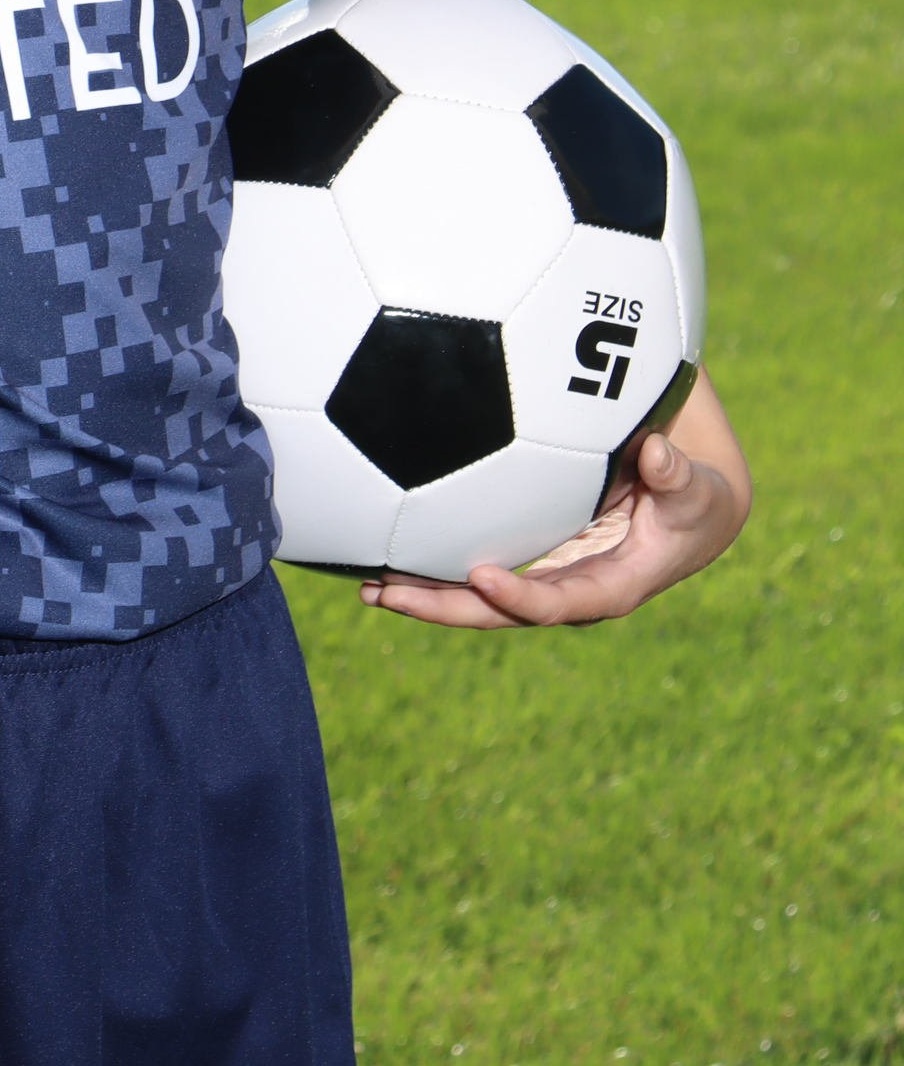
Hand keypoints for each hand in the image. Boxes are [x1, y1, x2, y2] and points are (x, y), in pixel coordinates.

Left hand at [359, 368, 748, 629]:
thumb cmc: (698, 496)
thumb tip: (656, 454)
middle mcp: (569, 591)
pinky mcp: (532, 557)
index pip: (558, 603)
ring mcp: (546, 577)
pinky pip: (479, 567)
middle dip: (443, 607)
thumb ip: (680, 476)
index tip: (480, 576)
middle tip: (384, 593)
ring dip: (425, 593)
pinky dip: (436, 563)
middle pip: (499, 612)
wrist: (694, 509)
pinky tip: (390, 550)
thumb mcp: (698, 489)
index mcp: (612, 586)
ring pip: (479, 597)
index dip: (519, 598)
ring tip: (367, 586)